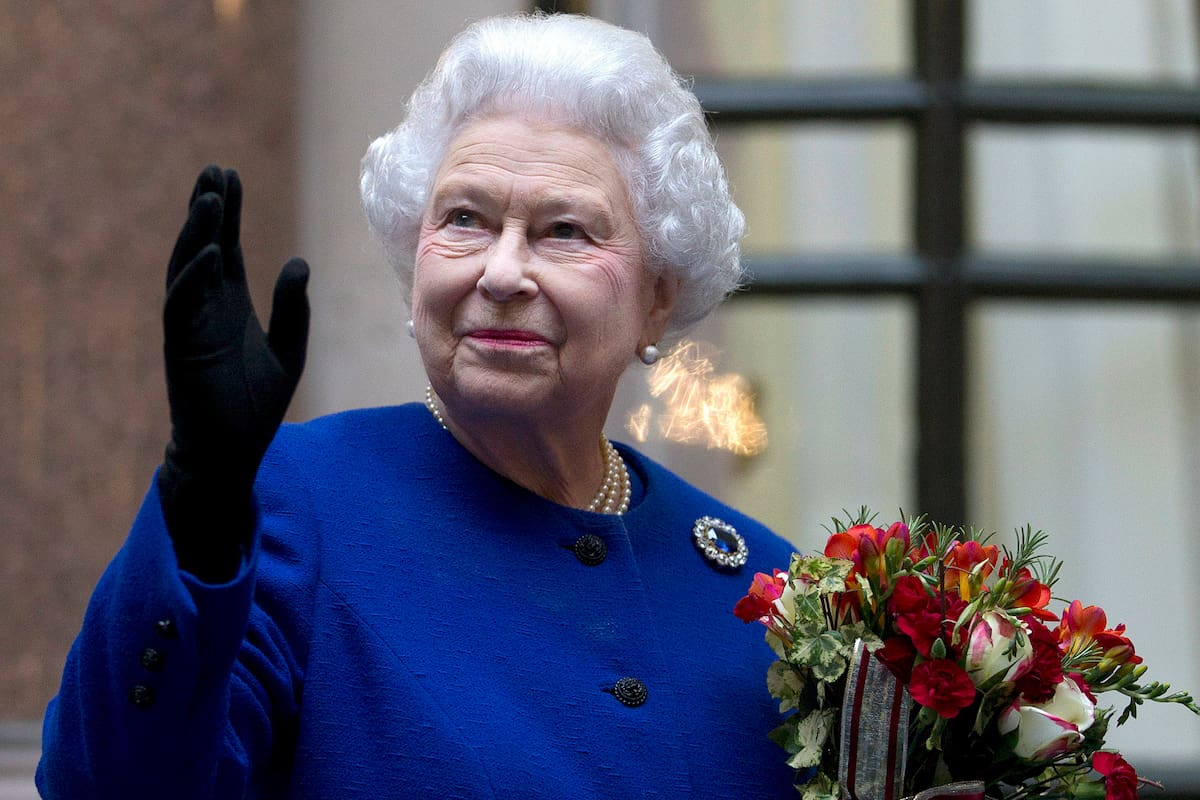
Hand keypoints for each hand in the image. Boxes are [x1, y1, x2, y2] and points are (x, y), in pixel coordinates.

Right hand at [157, 165, 309, 579]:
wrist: (231, 451)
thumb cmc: (255, 405)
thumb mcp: (287, 351)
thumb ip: (292, 310)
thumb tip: (297, 262)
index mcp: (230, 305)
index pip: (226, 248)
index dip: (228, 213)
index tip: (230, 176)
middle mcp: (207, 308)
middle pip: (204, 247)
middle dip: (209, 209)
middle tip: (215, 170)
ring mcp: (191, 326)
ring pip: (188, 268)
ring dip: (197, 234)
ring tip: (209, 199)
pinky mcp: (183, 348)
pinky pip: (182, 306)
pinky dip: (193, 278)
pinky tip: (208, 253)